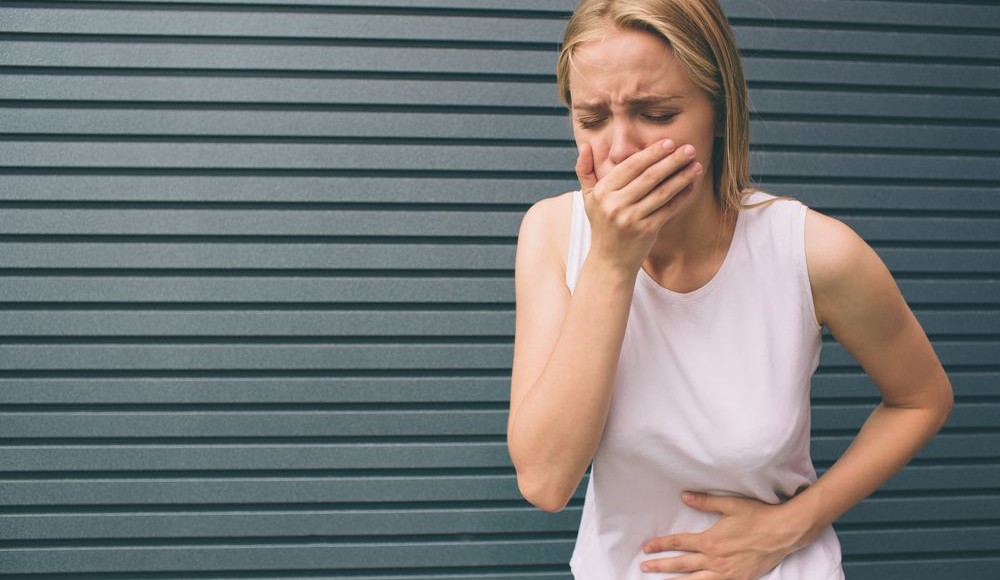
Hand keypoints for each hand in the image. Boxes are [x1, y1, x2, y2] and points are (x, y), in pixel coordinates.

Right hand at [576, 139, 701, 274]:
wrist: (609, 261)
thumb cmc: (602, 225)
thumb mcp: (588, 198)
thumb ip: (585, 171)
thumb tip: (586, 145)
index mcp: (602, 192)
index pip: (631, 166)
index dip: (652, 153)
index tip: (669, 142)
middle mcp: (615, 204)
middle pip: (649, 176)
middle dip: (672, 160)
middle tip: (689, 149)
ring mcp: (631, 219)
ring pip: (662, 192)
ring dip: (682, 177)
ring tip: (696, 165)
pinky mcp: (646, 231)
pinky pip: (668, 209)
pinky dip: (681, 196)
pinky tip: (691, 186)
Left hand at [639, 492, 806, 579]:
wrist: (784, 533)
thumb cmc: (758, 516)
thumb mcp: (730, 505)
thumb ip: (705, 502)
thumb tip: (684, 496)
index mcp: (710, 541)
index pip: (678, 543)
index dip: (660, 545)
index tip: (646, 547)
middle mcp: (715, 560)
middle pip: (681, 564)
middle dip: (660, 566)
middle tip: (644, 567)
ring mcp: (726, 573)